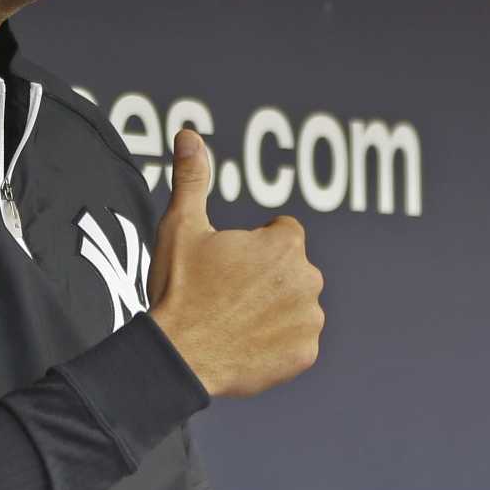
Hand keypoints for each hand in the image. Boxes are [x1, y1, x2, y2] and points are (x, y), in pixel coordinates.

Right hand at [148, 129, 324, 396]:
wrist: (178, 356)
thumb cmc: (179, 289)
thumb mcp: (181, 227)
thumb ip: (193, 178)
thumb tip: (188, 133)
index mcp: (286, 244)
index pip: (282, 234)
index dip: (253, 247)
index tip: (228, 264)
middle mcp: (309, 277)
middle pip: (291, 270)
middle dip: (266, 278)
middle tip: (227, 294)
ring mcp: (311, 317)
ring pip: (296, 305)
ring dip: (274, 309)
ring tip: (234, 320)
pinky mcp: (307, 353)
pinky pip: (297, 342)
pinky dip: (277, 343)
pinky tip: (246, 344)